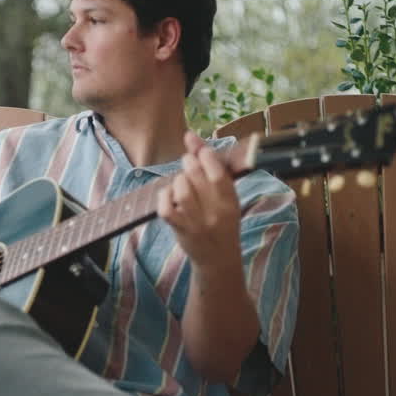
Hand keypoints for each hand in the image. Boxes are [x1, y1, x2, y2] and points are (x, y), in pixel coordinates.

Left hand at [157, 131, 241, 269]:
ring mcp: (197, 223)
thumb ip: (211, 167)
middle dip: (188, 163)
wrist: (218, 259)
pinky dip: (164, 196)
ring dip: (177, 180)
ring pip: (181, 189)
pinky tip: (169, 195)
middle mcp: (216, 212)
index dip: (205, 155)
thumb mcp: (225, 196)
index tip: (199, 151)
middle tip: (188, 164)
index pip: (218, 173)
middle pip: (196, 176)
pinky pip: (166, 208)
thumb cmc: (221, 221)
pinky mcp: (181, 231)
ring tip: (181, 182)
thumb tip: (189, 136)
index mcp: (231, 202)